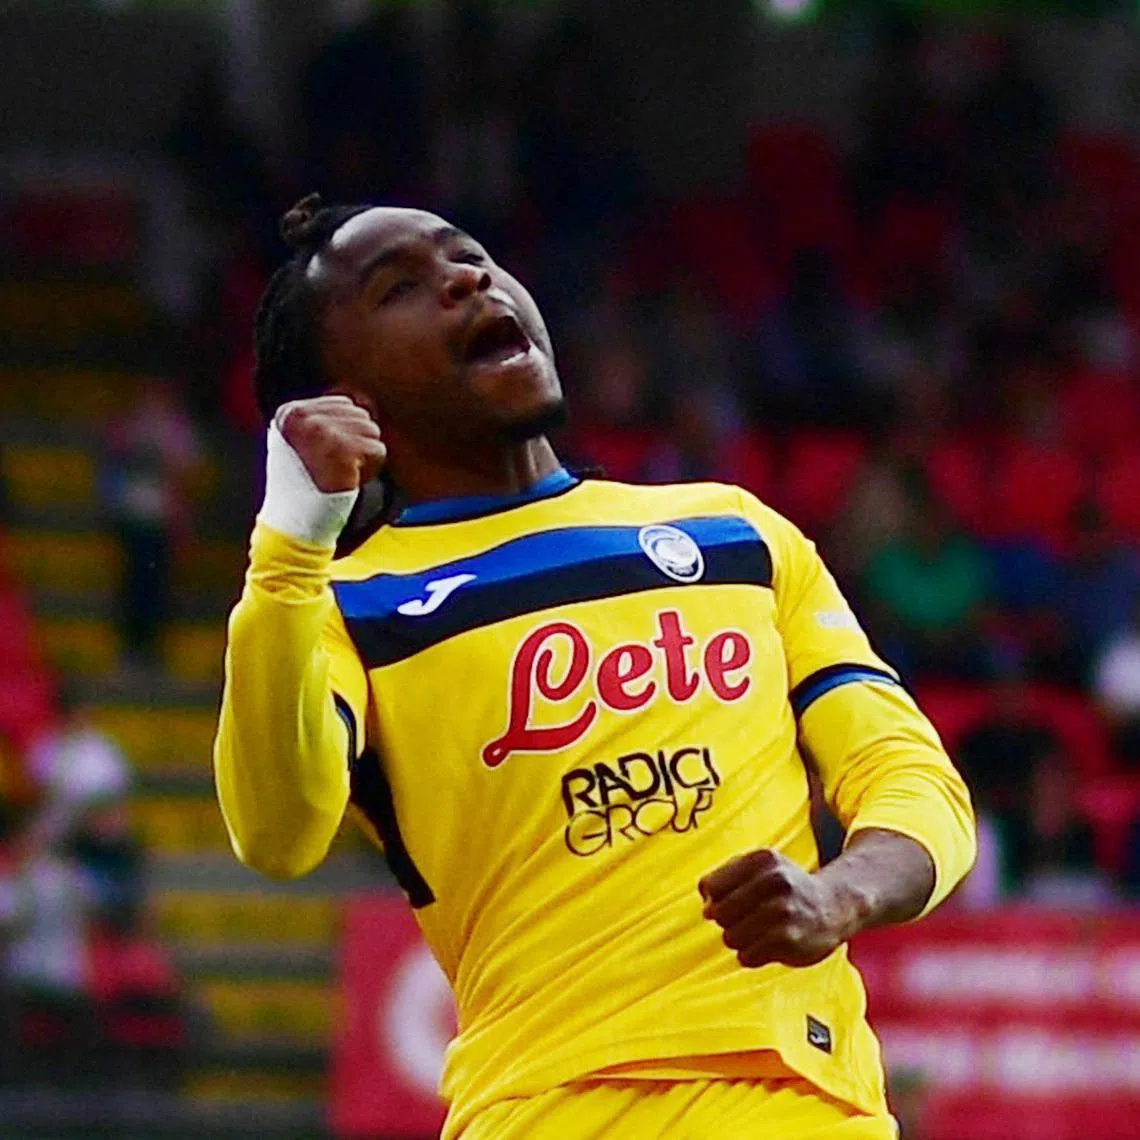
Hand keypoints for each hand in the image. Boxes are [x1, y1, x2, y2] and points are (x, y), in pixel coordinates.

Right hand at [277, 395, 386, 492]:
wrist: (295, 524)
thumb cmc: (306, 484)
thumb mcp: (304, 442)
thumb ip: (328, 417)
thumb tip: (365, 400)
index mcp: (290, 412)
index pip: (343, 401)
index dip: (345, 432)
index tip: (326, 456)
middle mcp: (303, 417)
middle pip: (359, 414)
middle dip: (357, 443)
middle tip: (335, 468)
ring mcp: (321, 432)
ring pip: (372, 430)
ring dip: (365, 457)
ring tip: (341, 473)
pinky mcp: (341, 450)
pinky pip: (379, 450)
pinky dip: (371, 470)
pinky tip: (349, 481)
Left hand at [699, 849, 848, 968]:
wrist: (834, 906)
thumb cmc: (786, 887)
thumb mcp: (760, 868)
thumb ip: (726, 877)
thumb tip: (706, 904)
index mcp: (762, 860)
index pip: (711, 886)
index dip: (714, 898)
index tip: (728, 901)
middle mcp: (774, 882)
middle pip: (718, 913)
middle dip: (726, 921)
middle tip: (743, 919)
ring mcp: (783, 911)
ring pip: (730, 937)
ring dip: (738, 940)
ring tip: (757, 932)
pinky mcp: (788, 940)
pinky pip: (746, 957)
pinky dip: (751, 955)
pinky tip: (767, 945)